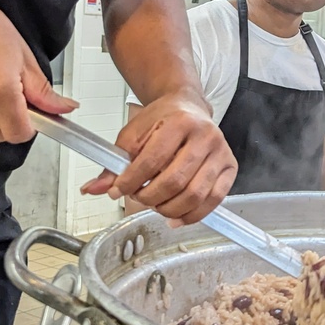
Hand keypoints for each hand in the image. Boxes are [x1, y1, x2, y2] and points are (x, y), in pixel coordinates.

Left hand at [81, 90, 236, 223]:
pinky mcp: (231, 166)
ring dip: (169, 209)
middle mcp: (204, 135)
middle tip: (138, 198)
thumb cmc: (161, 120)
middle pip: (175, 181)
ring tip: (155, 206)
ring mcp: (221, 152)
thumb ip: (113, 163)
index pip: (152, 160)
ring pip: (195, 194)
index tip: (117, 191)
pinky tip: (175, 217)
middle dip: (150, 197)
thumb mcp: (133, 134)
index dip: (131, 181)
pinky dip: (193, 215)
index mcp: (178, 122)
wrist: (188, 107)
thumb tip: (94, 189)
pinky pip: (214, 200)